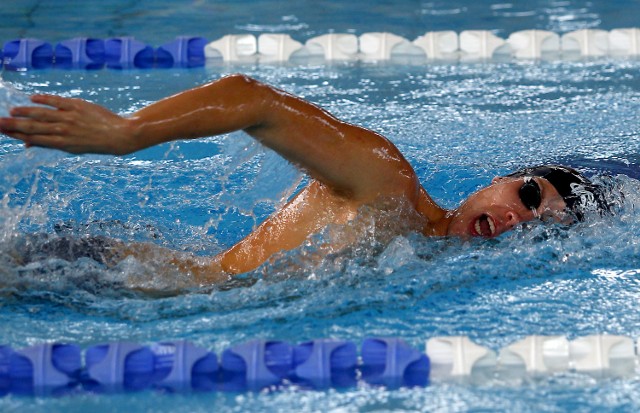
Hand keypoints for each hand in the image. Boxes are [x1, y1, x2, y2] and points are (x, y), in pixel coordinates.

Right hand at [0, 94, 133, 154]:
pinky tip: (32, 98)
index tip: (3, 132)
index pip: (34, 139)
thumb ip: (51, 143)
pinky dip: (44, 99)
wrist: (119, 135)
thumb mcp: (73, 148)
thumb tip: (28, 144)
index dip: (17, 136)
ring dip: (25, 113)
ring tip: (11, 112)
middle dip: (14, 126)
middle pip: (34, 128)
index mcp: (62, 144)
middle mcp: (64, 131)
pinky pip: (57, 101)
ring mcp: (70, 118)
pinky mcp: (77, 106)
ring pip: (42, 115)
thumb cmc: (95, 142)